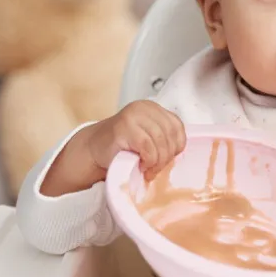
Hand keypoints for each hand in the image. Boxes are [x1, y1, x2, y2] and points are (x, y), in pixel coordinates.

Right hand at [41, 101, 185, 195]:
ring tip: (149, 169)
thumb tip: (181, 153)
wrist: (94, 150)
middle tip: (156, 169)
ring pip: (161, 142)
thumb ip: (164, 138)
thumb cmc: (123, 147)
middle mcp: (144, 107)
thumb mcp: (148, 137)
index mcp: (153, 108)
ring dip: (158, 161)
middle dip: (167, 157)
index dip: (176, 147)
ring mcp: (133, 115)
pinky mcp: (124, 127)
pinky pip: (148, 147)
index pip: (178, 127)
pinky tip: (142, 165)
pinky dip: (148, 160)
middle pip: (171, 135)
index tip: (167, 159)